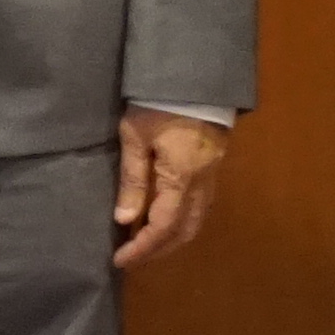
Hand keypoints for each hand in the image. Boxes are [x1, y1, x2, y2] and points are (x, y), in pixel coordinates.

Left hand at [113, 110, 231, 268]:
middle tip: (133, 256)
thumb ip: (132, 179)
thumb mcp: (135, 136)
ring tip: (147, 241)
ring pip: (197, 220)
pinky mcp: (214, 165)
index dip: (142, 248)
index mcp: (181, 177)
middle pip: (186, 231)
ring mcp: (212, 174)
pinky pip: (201, 205)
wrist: (195, 74)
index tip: (120, 259)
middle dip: (160, 249)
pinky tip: (166, 216)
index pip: (163, 226)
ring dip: (173, 237)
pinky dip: (183, 220)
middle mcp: (202, 182)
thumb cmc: (158, 103)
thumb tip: (124, 219)